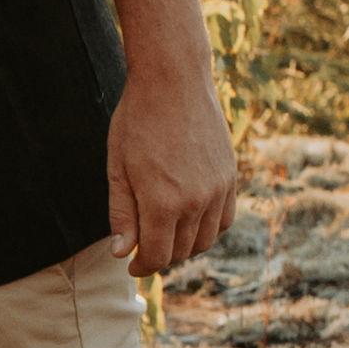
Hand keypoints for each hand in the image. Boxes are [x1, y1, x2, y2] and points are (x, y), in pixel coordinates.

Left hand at [105, 65, 236, 279]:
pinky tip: (190, 221)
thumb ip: (122, 214)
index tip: (131, 264)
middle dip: (160, 255)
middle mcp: (196, 202)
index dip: (142, 267)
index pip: (158, 257)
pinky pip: (224, 220)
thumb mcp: (118, 168)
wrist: (174, 80)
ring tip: (164, 234)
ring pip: (204, 240)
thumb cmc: (137, 121)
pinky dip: (207, 229)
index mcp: (163, 203)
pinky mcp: (230, 177)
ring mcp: (218, 190)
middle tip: (142, 246)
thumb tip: (122, 253)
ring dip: (184, 246)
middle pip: (181, 252)